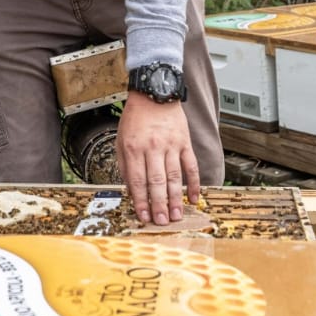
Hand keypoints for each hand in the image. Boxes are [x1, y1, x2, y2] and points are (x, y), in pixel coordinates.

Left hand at [116, 91, 200, 224]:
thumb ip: (125, 165)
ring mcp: (170, 145)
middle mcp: (152, 148)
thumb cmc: (136, 118)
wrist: (154, 93)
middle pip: (156, 182)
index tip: (143, 216)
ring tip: (177, 215)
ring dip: (175, 198)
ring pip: (174, 177)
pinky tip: (194, 197)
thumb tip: (131, 190)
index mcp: (134, 148)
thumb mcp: (121, 139)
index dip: (140, 201)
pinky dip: (194, 183)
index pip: (137, 181)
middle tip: (162, 222)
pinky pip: (191, 166)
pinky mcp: (184, 142)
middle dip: (158, 205)